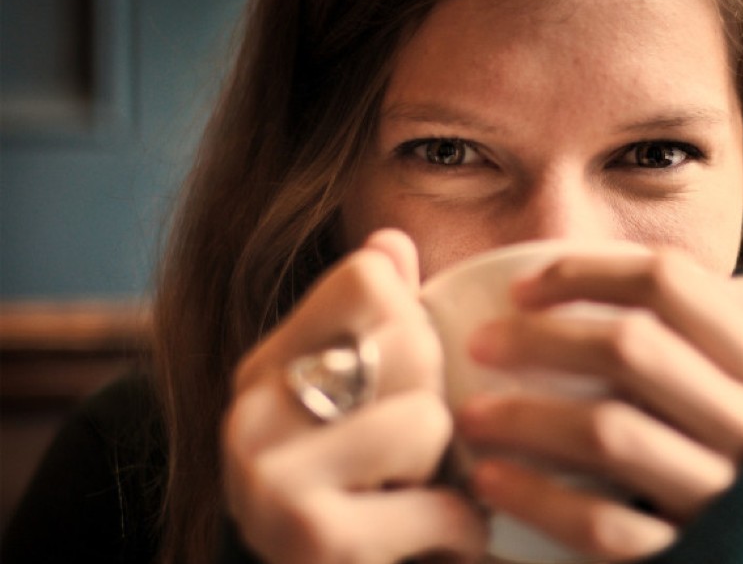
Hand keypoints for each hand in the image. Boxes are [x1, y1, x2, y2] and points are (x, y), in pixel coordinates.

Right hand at [223, 229, 486, 563]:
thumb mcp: (354, 402)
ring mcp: (273, 477)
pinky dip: (461, 528)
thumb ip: (375, 322)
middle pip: (409, 341)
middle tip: (416, 452)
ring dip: (447, 470)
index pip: (369, 278)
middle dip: (437, 401)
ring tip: (415, 494)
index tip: (404, 382)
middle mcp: (252, 411)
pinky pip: (442, 505)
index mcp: (265, 365)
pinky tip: (434, 539)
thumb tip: (393, 239)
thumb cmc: (349, 494)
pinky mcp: (313, 539)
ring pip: (427, 420)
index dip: (416, 324)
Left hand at [458, 249, 742, 559]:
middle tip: (479, 344)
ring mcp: (722, 493)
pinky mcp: (684, 552)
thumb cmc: (737, 447)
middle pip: (631, 348)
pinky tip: (490, 480)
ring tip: (470, 417)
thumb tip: (657, 267)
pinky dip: (537, 498)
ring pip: (609, 433)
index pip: (669, 282)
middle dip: (538, 339)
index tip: (520, 289)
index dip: (585, 273)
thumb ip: (709, 324)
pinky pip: (602, 523)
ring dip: (523, 417)